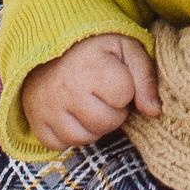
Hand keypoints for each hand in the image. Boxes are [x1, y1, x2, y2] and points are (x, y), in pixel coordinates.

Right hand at [23, 33, 160, 149]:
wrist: (48, 44)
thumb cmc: (94, 48)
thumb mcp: (126, 49)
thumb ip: (145, 77)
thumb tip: (154, 112)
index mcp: (91, 67)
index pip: (124, 95)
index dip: (126, 89)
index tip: (115, 78)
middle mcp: (66, 90)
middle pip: (106, 123)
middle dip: (112, 111)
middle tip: (103, 95)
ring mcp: (48, 108)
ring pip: (84, 139)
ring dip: (93, 126)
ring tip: (89, 104)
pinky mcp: (36, 122)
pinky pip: (60, 145)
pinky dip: (69, 135)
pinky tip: (72, 115)